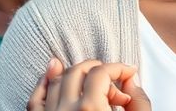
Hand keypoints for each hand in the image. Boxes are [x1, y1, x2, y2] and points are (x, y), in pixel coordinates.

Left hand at [28, 58, 150, 110]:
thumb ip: (140, 102)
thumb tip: (131, 80)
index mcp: (91, 110)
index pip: (101, 73)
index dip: (119, 67)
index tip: (130, 72)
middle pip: (77, 72)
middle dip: (98, 70)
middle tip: (114, 82)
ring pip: (56, 80)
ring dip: (75, 74)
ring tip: (92, 82)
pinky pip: (35, 99)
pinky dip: (44, 84)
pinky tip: (55, 77)